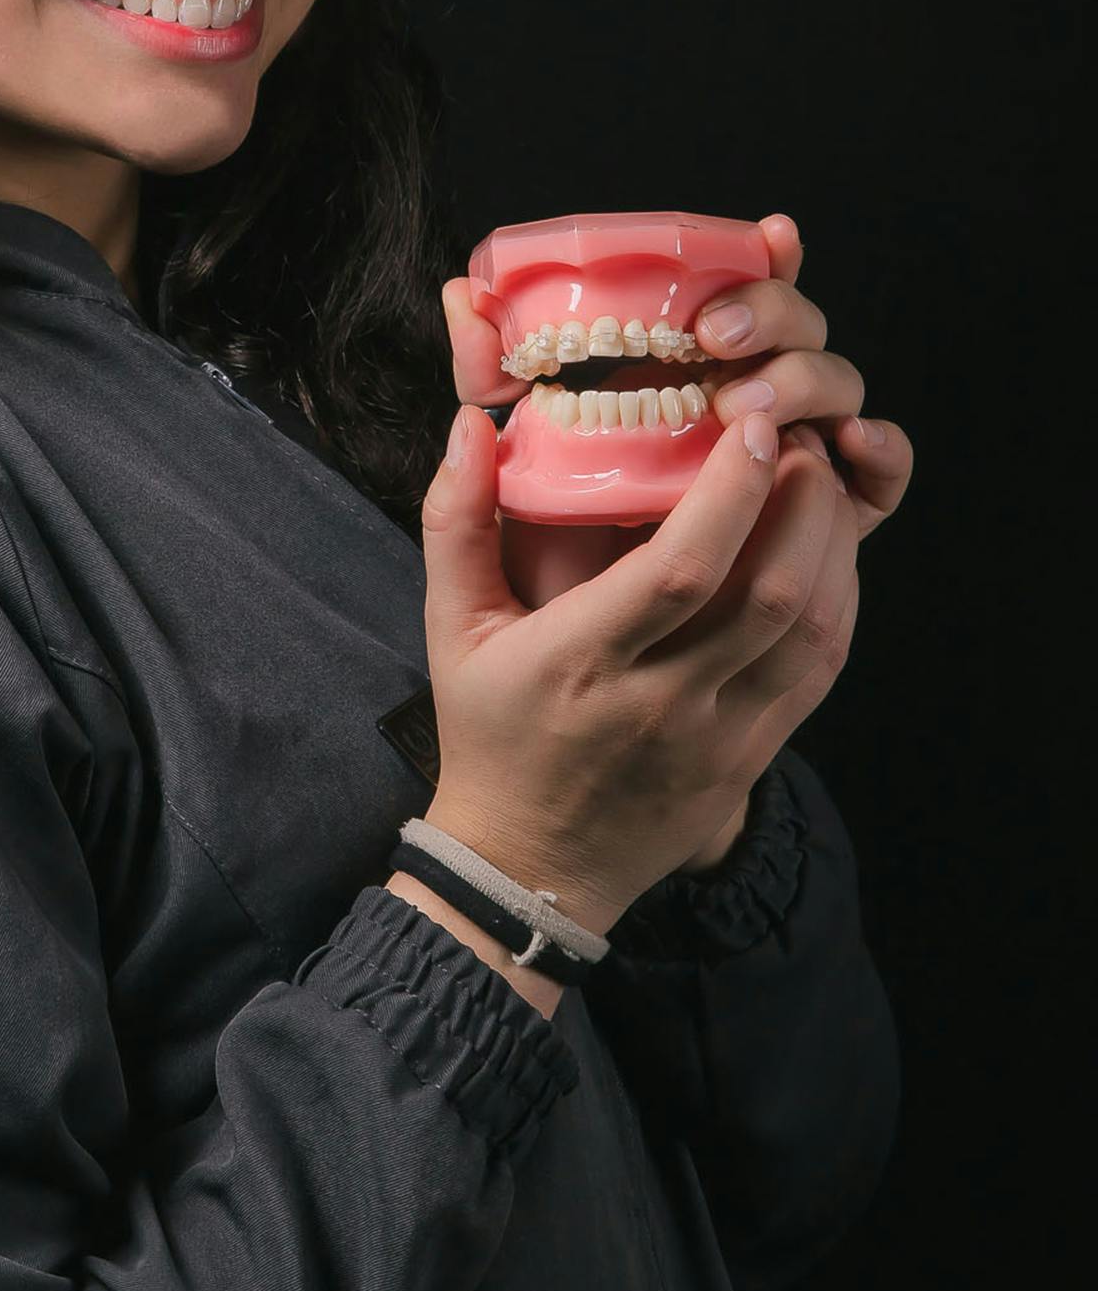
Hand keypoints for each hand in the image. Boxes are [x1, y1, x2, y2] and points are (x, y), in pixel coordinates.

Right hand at [417, 309, 878, 927]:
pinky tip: (826, 550)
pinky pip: (819, 669)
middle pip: (768, 593)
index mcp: (582, 661)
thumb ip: (456, 522)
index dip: (730, 492)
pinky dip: (838, 597)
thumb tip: (471, 424)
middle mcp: (660, 701)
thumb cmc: (489, 732)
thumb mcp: (452, 628)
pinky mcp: (752, 758)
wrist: (530, 867)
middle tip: (798, 436)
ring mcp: (718, 736)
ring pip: (810, 630)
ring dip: (832, 543)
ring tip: (818, 480)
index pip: (679, 570)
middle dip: (802, 500)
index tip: (746, 424)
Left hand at [440, 212, 915, 605]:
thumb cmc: (544, 553)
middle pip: (796, 328)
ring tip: (755, 402)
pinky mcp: (826, 525)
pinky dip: (882, 454)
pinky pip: (874, 480)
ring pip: (837, 390)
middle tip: (713, 339)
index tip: (766, 234)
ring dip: (812, 378)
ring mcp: (791, 462)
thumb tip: (459, 292)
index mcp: (676, 369)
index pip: (736, 290)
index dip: (762, 257)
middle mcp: (742, 401)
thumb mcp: (506, 461)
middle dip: (774, 314)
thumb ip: (487, 375)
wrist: (579, 668)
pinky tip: (856, 447)